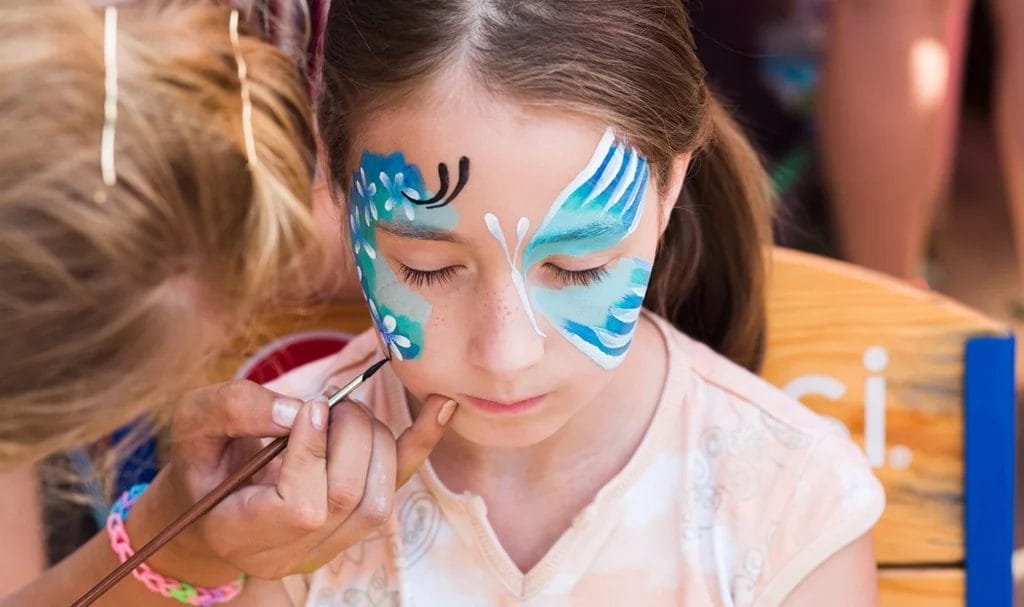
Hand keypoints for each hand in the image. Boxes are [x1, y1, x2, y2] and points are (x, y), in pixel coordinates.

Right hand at [127, 380, 456, 582]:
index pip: (303, 508)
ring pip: (379, 497)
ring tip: (342, 414)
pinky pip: (398, 486)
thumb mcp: (193, 425)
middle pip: (349, 497)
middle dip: (349, 435)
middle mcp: (291, 553)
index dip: (314, 453)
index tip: (309, 409)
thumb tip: (300, 410)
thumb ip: (236, 409)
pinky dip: (421, 443)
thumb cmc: (200, 463)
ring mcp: (329, 547)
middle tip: (327, 404)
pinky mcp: (356, 524)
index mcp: (243, 533)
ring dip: (373, 438)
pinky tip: (442, 406)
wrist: (209, 506)